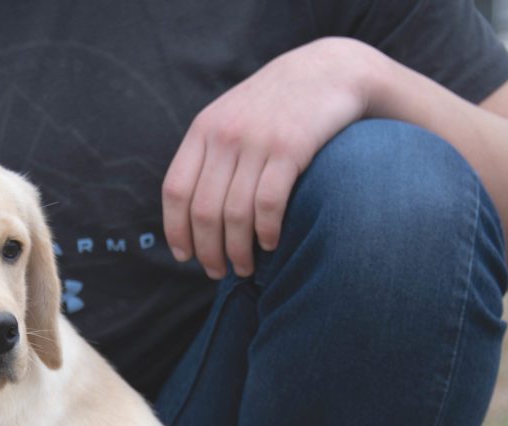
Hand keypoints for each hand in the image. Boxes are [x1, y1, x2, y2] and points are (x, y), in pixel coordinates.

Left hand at [162, 38, 373, 278]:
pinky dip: (266, 233)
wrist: (331, 70)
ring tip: (243, 268)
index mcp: (203, 130)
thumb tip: (188, 218)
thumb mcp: (232, 119)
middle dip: (208, 252)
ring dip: (237, 252)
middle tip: (217, 273)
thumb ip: (208, 157)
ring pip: (235, 215)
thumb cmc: (276, 108)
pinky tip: (270, 244)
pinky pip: (268, 204)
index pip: (175, 192)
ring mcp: (257, 140)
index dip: (176, 231)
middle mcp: (226, 134)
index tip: (184, 257)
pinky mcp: (290, 147)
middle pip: (204, 211)